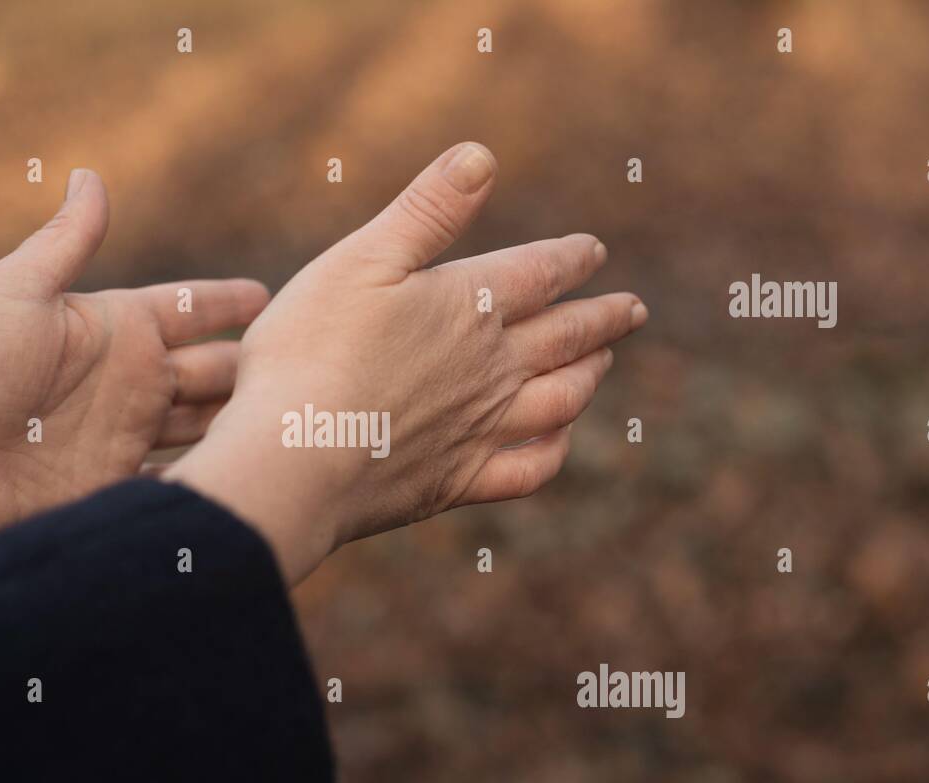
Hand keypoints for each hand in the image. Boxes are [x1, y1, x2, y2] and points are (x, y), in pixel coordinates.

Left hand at [0, 169, 268, 588]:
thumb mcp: (18, 291)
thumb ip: (66, 241)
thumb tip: (91, 174)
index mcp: (115, 329)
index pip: (193, 310)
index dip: (233, 304)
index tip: (276, 298)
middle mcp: (130, 382)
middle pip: (215, 371)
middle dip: (261, 369)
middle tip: (317, 367)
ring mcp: (128, 437)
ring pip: (210, 425)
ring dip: (247, 422)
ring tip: (303, 422)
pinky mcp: (121, 487)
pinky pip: (183, 478)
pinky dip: (215, 474)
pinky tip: (256, 473)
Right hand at [166, 143, 646, 583]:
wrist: (295, 457)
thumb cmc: (312, 351)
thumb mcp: (362, 259)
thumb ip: (427, 210)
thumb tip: (482, 155)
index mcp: (467, 306)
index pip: (538, 273)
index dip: (571, 259)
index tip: (595, 252)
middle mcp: (490, 367)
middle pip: (565, 337)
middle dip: (602, 319)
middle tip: (633, 310)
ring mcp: (480, 429)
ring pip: (559, 400)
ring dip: (588, 377)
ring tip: (603, 364)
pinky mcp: (458, 482)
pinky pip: (527, 470)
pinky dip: (553, 452)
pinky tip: (558, 441)